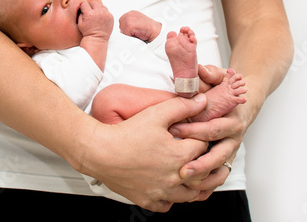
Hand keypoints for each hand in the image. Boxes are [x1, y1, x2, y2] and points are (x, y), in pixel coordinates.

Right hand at [77, 1, 113, 39]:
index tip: (84, 11)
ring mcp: (105, 14)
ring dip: (98, 10)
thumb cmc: (87, 32)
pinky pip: (107, 11)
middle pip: (94, 3)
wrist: (97, 39)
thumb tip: (82, 7)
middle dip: (91, 7)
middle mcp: (98, 12)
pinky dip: (104, 14)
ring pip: (101, 6)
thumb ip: (80, 13)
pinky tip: (101, 19)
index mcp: (89, 14)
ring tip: (97, 16)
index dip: (83, 7)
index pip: (84, 4)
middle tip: (91, 14)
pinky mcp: (111, 17)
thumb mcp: (80, 23)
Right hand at [79, 94, 209, 211]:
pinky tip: (169, 188)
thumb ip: (181, 106)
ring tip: (193, 175)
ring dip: (194, 185)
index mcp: (179, 155)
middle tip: (207, 157)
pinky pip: (167, 205)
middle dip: (207, 163)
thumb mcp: (156, 113)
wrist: (99, 152)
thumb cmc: (126, 134)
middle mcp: (173, 177)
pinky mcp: (147, 199)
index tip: (197, 135)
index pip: (204, 147)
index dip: (202, 138)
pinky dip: (171, 198)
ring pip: (189, 195)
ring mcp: (160, 191)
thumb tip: (202, 101)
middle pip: (202, 174)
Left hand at [119, 10, 161, 41]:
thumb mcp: (138, 23)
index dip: (126, 28)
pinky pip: (125, 34)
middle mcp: (129, 14)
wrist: (155, 31)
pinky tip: (137, 34)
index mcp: (131, 13)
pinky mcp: (129, 25)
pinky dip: (131, 36)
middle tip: (135, 32)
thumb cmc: (148, 28)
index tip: (133, 30)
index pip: (122, 21)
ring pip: (122, 30)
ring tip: (136, 33)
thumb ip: (130, 23)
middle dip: (126, 31)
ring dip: (128, 34)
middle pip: (120, 26)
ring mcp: (129, 18)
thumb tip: (124, 29)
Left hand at [171, 65, 249, 199]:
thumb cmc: (227, 87)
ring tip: (188, 185)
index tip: (175, 132)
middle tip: (182, 170)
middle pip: (218, 152)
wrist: (246, 98)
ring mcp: (231, 148)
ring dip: (205, 178)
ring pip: (220, 168)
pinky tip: (195, 191)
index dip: (194, 130)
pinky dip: (209, 183)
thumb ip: (210, 73)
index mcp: (231, 117)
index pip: (212, 127)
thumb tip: (200, 69)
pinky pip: (220, 174)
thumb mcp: (220, 76)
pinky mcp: (227, 157)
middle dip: (200, 162)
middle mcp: (233, 135)